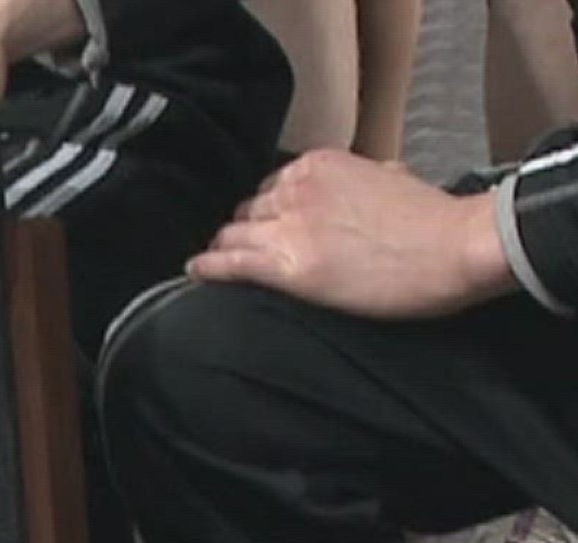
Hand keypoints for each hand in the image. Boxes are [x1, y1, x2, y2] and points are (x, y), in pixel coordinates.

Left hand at [187, 150, 516, 318]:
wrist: (454, 246)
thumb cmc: (435, 218)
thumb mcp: (393, 177)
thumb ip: (364, 178)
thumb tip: (369, 181)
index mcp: (318, 164)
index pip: (273, 186)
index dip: (268, 209)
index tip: (266, 222)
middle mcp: (294, 189)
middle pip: (250, 211)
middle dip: (247, 228)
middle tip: (243, 246)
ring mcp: (287, 226)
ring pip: (235, 236)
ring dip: (227, 247)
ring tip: (218, 261)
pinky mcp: (285, 265)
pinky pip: (230, 262)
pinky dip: (208, 266)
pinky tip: (195, 269)